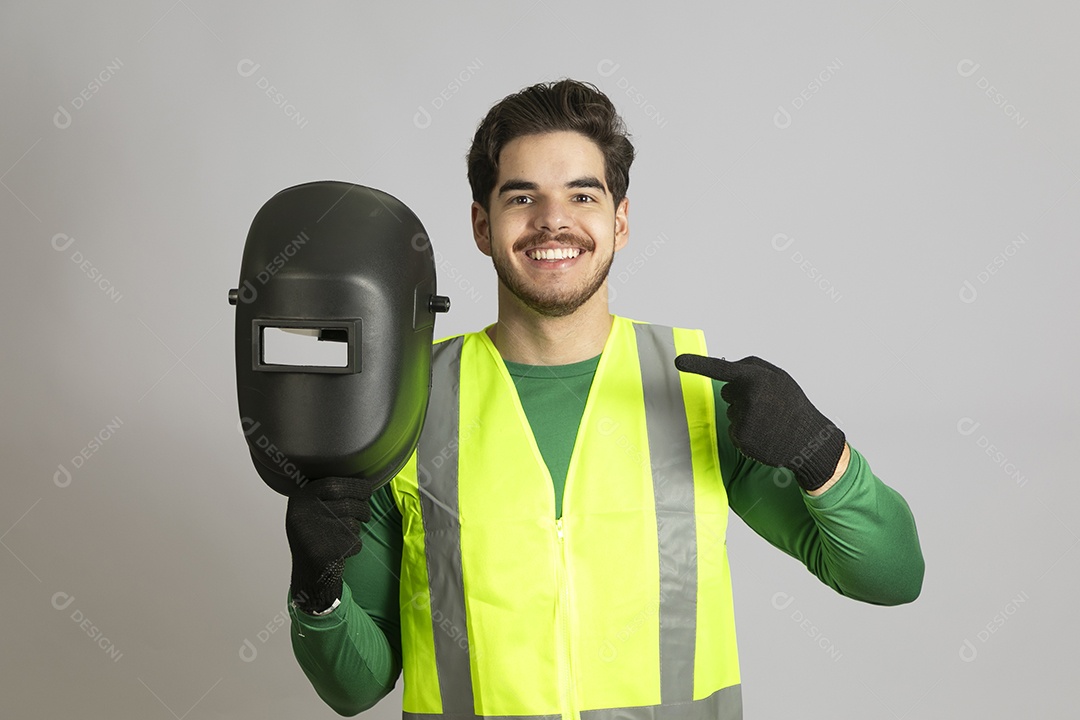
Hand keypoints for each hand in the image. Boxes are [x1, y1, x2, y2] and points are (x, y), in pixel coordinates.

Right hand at [285, 476, 379, 613]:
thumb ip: (327, 494)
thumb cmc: (317, 535)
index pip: (332, 484)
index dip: (354, 486)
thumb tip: (363, 482)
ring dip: (357, 528)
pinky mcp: (324, 552)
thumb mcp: (312, 509)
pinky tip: (341, 550)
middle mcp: (302, 515)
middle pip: (347, 503)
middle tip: (365, 513)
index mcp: (299, 499)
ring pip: (352, 523)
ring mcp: (312, 534)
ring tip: (346, 534)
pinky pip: (354, 541)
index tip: (367, 489)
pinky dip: (354, 545)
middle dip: (363, 507)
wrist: (309, 573)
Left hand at [674, 354, 844, 491]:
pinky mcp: (742, 439)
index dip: (698, 364)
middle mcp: (748, 397)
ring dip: (746, 416)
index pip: (722, 369)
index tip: (678, 361)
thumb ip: (752, 368)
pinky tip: (764, 434)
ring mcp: (744, 419)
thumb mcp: (779, 377)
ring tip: (770, 422)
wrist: (809, 439)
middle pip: (727, 392)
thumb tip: (724, 364)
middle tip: (767, 405)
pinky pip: (734, 430)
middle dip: (741, 396)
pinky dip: (746, 433)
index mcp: (757, 378)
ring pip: (731, 413)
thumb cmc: (792, 405)